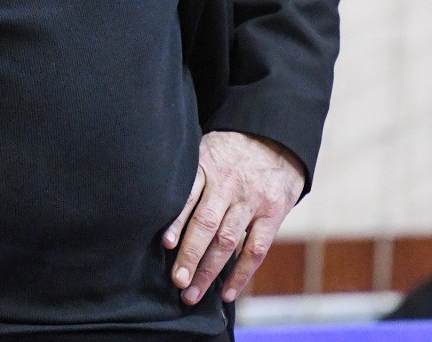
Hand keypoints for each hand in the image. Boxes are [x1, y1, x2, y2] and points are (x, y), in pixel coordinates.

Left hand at [163, 131, 304, 304]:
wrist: (275, 137)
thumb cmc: (229, 150)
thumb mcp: (205, 149)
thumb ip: (188, 176)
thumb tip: (155, 209)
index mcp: (208, 164)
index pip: (189, 194)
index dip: (177, 220)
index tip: (166, 243)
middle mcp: (230, 183)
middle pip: (207, 223)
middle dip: (190, 255)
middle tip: (177, 281)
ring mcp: (253, 200)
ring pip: (228, 240)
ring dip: (208, 271)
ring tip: (191, 294)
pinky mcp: (273, 213)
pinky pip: (256, 249)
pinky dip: (241, 274)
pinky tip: (227, 293)